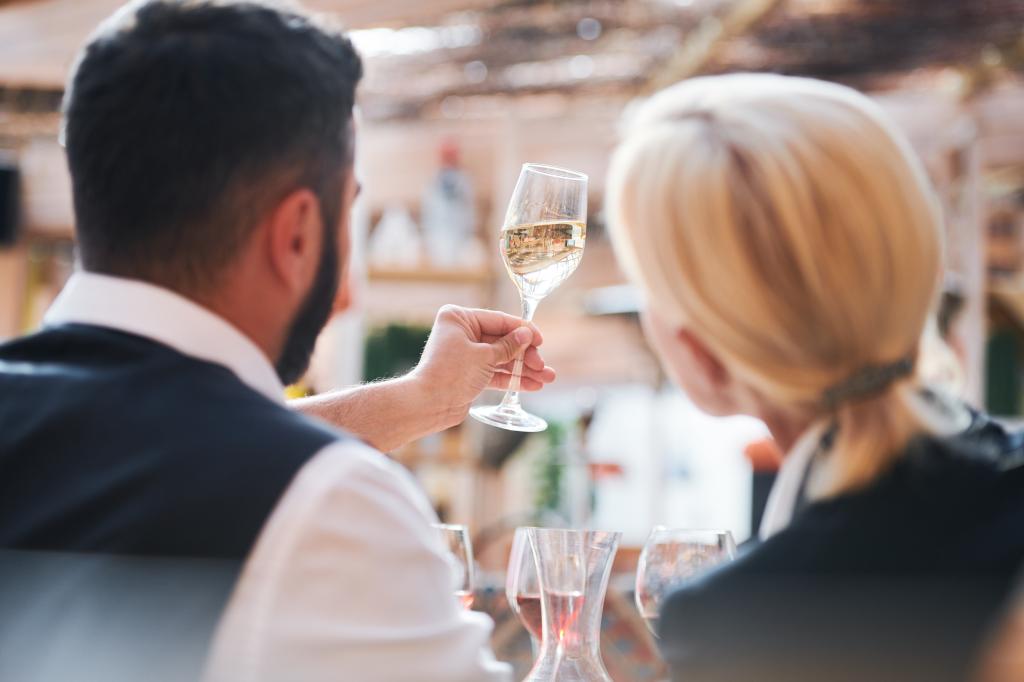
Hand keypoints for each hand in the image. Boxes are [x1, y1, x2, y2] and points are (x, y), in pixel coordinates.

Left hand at [410, 305, 556, 427]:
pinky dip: (512, 379)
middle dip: (525, 355)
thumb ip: (509, 345)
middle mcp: (461, 333)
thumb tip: (527, 334)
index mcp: (459, 318)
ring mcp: (465, 354)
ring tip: (546, 378)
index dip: (523, 330)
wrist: (429, 405)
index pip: (499, 320)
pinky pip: (495, 373)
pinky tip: (533, 385)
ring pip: (501, 359)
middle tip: (543, 366)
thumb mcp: (485, 356)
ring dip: (523, 369)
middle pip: (502, 341)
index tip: (541, 340)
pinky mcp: (469, 374)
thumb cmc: (451, 374)